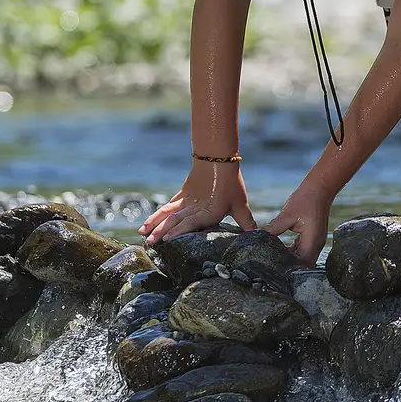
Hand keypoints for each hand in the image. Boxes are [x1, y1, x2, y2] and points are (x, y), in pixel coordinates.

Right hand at [140, 161, 257, 242]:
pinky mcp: (184, 194)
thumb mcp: (240, 205)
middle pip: (172, 220)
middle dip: (159, 231)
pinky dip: (160, 212)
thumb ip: (246, 222)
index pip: (188, 224)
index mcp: (206, 212)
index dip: (176, 232)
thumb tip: (259, 236)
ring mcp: (186, 200)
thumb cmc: (231, 184)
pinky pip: (169, 205)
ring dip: (154, 222)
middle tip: (147, 241)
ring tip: (141, 231)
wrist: (218, 159)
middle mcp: (193, 208)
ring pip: (166, 212)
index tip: (165, 240)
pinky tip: (154, 218)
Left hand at [264, 180, 334, 265]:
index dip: (289, 267)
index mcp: (312, 242)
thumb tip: (258, 238)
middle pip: (303, 263)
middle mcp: (316, 244)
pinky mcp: (314, 236)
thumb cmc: (305, 200)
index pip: (301, 264)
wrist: (320, 188)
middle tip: (273, 263)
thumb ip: (273, 229)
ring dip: (292, 258)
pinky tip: (282, 247)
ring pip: (304, 257)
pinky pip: (304, 249)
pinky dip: (294, 250)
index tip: (275, 266)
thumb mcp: (286, 215)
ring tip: (275, 256)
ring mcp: (316, 240)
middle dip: (290, 265)